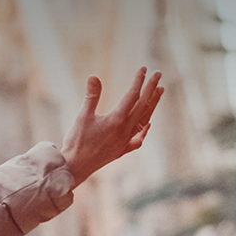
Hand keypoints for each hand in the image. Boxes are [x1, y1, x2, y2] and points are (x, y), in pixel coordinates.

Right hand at [61, 67, 163, 181]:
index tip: (143, 68)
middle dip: (151, 88)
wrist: (76, 167)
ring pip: (144, 119)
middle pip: (143, 105)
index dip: (138, 81)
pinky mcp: (122, 149)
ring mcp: (125, 141)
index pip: (132, 95)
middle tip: (158, 74)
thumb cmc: (77, 141)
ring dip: (152, 104)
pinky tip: (148, 124)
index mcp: (117, 120)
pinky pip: (139, 138)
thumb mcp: (82, 116)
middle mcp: (125, 130)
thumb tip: (94, 76)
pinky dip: (145, 129)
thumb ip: (91, 96)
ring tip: (159, 91)